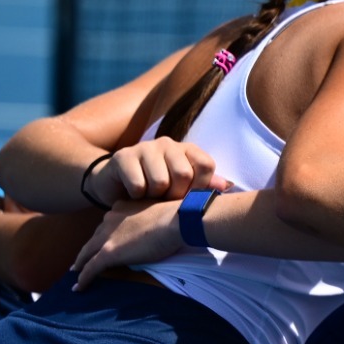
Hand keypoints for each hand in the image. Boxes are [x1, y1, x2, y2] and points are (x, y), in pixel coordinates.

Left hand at [72, 199, 183, 288]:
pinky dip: (83, 278)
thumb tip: (158, 229)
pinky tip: (79, 288)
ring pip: (88, 252)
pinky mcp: (108, 252)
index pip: (109, 224)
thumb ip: (150, 221)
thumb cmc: (177, 216)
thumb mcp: (158, 213)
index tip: (104, 241)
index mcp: (122, 208)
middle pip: (95, 237)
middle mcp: (110, 219)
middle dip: (89, 249)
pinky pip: (90, 268)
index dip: (105, 234)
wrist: (177, 220)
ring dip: (81, 263)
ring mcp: (107, 236)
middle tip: (82, 260)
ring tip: (77, 272)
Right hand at [89, 138, 226, 205]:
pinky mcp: (122, 156)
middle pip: (184, 174)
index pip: (206, 165)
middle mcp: (168, 144)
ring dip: (155, 197)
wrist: (116, 185)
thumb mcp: (182, 189)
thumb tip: (227, 185)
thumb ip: (205, 186)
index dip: (200, 187)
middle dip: (175, 196)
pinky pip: (138, 185)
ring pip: (160, 182)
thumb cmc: (156, 189)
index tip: (188, 197)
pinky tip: (134, 194)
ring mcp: (145, 147)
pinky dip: (137, 197)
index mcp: (187, 150)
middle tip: (165, 199)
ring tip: (150, 196)